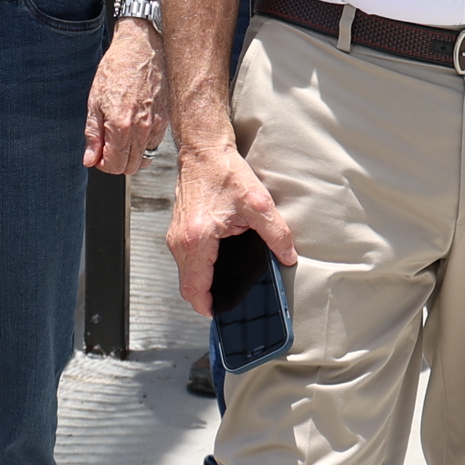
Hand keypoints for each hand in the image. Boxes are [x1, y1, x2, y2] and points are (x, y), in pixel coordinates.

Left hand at [83, 18, 165, 173]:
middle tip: (107, 146)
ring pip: (145, 158)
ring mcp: (157, 125)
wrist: (143, 46)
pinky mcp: (166, 118)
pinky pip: (155, 144)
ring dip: (131, 155)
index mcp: (121, 127)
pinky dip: (144, 144)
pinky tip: (135, 128)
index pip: (114, 165)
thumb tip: (90, 160)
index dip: (102, 164)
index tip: (98, 154)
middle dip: (116, 163)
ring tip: (120, 138)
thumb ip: (93, 134)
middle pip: (130, 167)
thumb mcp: (95, 101)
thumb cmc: (117, 69)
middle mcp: (142, 130)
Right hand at [165, 133, 296, 312]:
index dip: (206, 306)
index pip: (194, 288)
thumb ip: (276, 233)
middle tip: (228, 302)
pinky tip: (216, 265)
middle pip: (187, 285)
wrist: (203, 150)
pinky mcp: (177, 229)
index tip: (219, 314)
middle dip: (205, 297)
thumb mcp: (258, 203)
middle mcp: (180, 241)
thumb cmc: (224, 172)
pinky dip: (197, 269)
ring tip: (224, 286)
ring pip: (185, 273)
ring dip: (201, 283)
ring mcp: (175, 235)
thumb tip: (288, 257)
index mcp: (197, 240)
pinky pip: (185, 260)